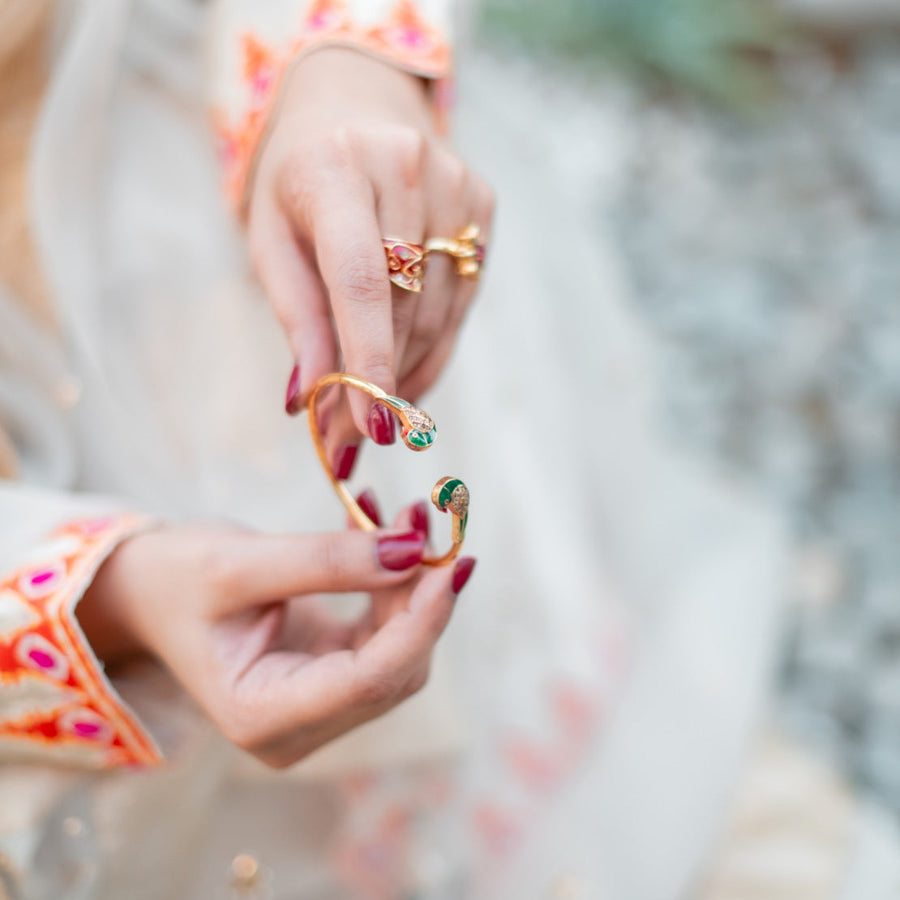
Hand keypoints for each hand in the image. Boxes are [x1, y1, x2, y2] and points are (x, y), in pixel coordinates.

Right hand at [78, 512, 475, 767]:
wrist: (149, 590)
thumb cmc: (175, 579)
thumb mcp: (239, 563)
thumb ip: (326, 561)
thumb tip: (413, 552)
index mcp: (261, 717)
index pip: (369, 681)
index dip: (420, 622)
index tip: (451, 561)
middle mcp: (295, 727)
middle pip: (393, 669)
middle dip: (419, 595)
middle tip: (424, 518)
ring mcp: (315, 707)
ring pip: (398, 653)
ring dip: (410, 584)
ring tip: (403, 514)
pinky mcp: (329, 679)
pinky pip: (382, 636)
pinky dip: (391, 585)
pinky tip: (381, 532)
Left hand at [247, 48, 494, 475]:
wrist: (354, 105)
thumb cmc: (299, 181)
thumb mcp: (271, 239)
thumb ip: (295, 317)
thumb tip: (309, 399)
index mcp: (337, 166)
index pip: (362, 279)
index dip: (367, 358)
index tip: (367, 426)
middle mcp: (404, 167)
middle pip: (403, 307)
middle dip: (376, 383)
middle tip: (348, 437)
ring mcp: (454, 184)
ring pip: (438, 314)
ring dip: (405, 374)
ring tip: (373, 411)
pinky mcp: (482, 204)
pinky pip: (462, 301)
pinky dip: (433, 349)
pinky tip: (405, 374)